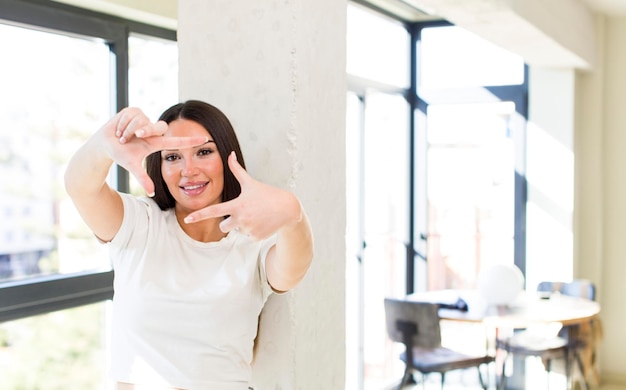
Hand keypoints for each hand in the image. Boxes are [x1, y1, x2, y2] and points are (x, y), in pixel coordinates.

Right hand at [101, 107, 206, 195]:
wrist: (104, 144)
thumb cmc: (120, 155)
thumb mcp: (132, 167)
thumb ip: (143, 178)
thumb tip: (151, 192)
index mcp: (156, 142)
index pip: (177, 142)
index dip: (191, 141)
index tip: (206, 140)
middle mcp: (153, 130)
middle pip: (158, 127)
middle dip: (143, 130)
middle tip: (127, 138)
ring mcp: (144, 119)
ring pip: (141, 122)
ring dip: (127, 130)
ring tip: (122, 136)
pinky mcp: (134, 110)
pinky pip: (131, 115)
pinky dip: (121, 124)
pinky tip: (119, 127)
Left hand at [184, 152, 301, 239]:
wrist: (288, 209)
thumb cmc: (267, 194)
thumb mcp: (250, 183)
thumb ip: (237, 170)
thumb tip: (230, 154)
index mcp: (237, 205)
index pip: (213, 211)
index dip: (198, 215)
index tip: (187, 218)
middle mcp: (241, 219)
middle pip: (223, 227)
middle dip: (227, 223)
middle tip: (241, 214)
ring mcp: (248, 230)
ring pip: (237, 231)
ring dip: (243, 225)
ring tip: (256, 216)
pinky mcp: (256, 238)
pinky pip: (248, 236)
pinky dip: (254, 230)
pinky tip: (263, 222)